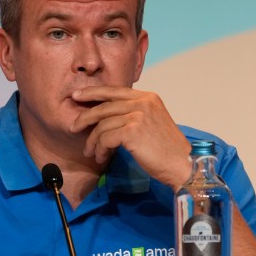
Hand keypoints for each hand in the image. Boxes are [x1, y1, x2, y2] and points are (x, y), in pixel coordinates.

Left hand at [69, 86, 192, 188]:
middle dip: (84, 117)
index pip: (114, 90)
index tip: (77, 96)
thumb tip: (107, 117)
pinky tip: (101, 157)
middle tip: (73, 127)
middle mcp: (143, 102)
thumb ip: (134, 114)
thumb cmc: (166, 149)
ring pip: (102, 125)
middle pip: (103, 106)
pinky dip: (100, 149)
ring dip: (93, 141)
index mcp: (148, 97)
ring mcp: (138, 115)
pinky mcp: (132, 131)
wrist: (182, 164)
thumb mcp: (152, 122)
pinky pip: (105, 138)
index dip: (93, 92)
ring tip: (91, 153)